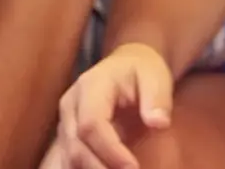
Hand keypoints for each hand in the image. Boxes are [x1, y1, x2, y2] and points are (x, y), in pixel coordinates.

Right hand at [55, 43, 173, 168]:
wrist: (124, 66)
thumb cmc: (141, 71)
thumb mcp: (156, 76)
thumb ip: (157, 98)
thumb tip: (158, 122)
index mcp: (90, 86)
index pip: (91, 124)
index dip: (110, 150)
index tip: (134, 167)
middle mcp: (71, 104)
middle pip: (76, 146)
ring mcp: (65, 121)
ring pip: (69, 158)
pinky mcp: (67, 136)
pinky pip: (68, 161)